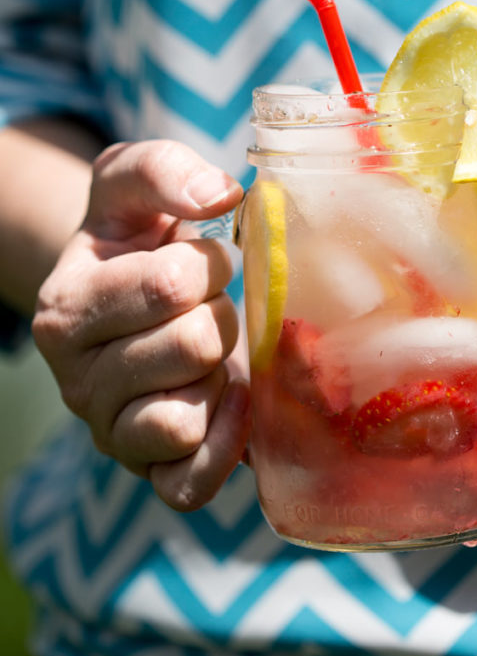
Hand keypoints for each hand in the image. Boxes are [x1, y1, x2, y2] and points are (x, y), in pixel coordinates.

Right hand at [33, 139, 248, 510]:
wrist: (136, 293)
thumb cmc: (138, 237)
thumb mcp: (133, 184)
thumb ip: (165, 170)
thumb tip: (220, 196)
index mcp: (66, 307)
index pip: (169, 285)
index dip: (210, 263)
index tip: (204, 258)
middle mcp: (76, 381)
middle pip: (191, 346)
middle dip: (221, 315)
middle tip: (209, 306)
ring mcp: (110, 433)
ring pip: (185, 419)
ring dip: (220, 376)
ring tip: (210, 351)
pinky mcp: (147, 472)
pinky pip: (187, 485)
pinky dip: (223, 444)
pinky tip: (230, 399)